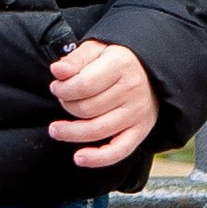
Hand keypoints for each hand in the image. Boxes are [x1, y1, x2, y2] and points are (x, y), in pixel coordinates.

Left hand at [48, 37, 156, 170]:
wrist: (150, 71)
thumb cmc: (116, 60)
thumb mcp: (96, 49)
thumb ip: (75, 60)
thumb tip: (57, 71)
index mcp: (121, 65)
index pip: (84, 84)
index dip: (63, 89)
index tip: (56, 87)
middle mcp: (132, 90)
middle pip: (88, 108)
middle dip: (67, 106)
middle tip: (63, 100)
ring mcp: (137, 113)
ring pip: (97, 130)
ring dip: (71, 133)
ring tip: (56, 130)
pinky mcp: (140, 131)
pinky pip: (119, 151)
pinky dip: (98, 158)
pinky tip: (80, 158)